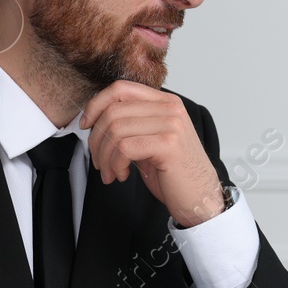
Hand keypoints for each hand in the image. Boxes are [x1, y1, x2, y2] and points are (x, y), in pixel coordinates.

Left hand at [81, 81, 224, 227]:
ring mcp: (171, 124)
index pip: (121, 88)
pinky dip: (115, 164)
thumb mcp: (150, 141)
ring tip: (110, 173)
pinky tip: (122, 175)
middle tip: (99, 161)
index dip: (96, 105)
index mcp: (165, 102)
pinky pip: (124, 147)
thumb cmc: (174, 174)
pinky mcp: (168, 144)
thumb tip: (94, 121)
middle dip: (97, 139)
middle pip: (113, 110)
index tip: (86, 125)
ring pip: (115, 130)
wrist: (201, 198)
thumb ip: (130, 125)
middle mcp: (170, 108)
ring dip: (105, 156)